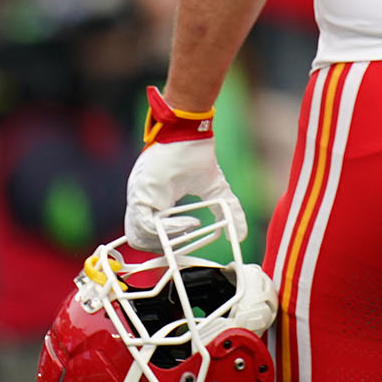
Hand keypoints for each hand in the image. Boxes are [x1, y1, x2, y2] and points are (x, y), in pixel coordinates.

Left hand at [124, 87, 246, 250]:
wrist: (189, 133)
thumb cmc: (196, 155)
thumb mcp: (214, 188)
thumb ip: (227, 210)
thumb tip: (242, 232)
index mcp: (153, 201)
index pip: (149, 234)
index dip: (165, 245)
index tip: (186, 246)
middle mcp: (141, 201)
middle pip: (140, 240)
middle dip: (163, 248)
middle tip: (186, 246)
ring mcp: (138, 198)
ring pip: (140, 236)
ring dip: (165, 241)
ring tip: (189, 235)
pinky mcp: (141, 194)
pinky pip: (147, 222)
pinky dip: (169, 229)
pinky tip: (189, 224)